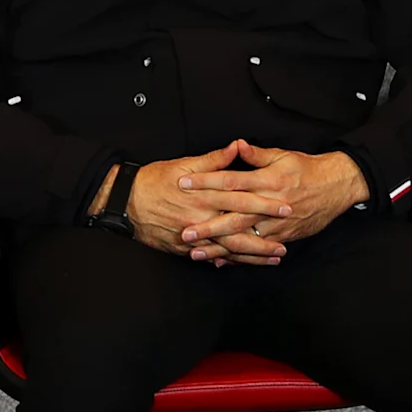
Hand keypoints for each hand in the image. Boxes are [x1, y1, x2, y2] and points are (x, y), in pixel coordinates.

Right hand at [97, 148, 287, 265]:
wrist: (125, 201)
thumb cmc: (154, 180)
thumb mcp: (184, 165)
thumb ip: (214, 160)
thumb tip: (236, 147)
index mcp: (204, 195)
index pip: (241, 199)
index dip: (264, 204)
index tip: (284, 206)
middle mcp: (201, 217)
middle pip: (238, 230)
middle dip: (264, 238)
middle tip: (286, 243)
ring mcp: (193, 236)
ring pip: (227, 248)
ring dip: (252, 255)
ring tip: (273, 257)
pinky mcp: (184, 248)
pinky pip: (210, 256)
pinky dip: (228, 261)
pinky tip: (244, 264)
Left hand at [172, 143, 369, 264]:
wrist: (337, 186)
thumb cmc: (307, 168)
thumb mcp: (282, 155)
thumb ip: (257, 154)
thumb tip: (236, 145)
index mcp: (268, 180)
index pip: (231, 180)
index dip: (206, 182)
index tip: (184, 184)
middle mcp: (271, 203)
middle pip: (234, 215)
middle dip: (208, 226)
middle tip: (184, 232)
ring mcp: (278, 223)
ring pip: (244, 238)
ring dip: (219, 247)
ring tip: (196, 252)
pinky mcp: (284, 236)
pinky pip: (258, 249)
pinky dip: (239, 257)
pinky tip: (220, 261)